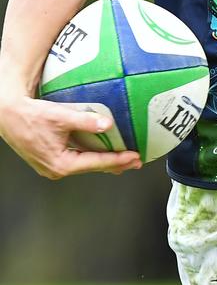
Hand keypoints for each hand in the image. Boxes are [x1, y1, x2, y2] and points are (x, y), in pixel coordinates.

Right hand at [0, 94, 141, 178]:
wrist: (8, 115)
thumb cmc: (30, 117)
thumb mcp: (61, 117)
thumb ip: (86, 121)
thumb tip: (108, 124)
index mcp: (61, 164)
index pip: (97, 163)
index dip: (118, 160)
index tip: (134, 158)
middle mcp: (57, 169)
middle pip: (93, 167)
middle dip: (115, 164)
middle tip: (135, 161)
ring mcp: (53, 165)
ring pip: (85, 164)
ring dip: (104, 160)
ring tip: (123, 157)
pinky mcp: (50, 157)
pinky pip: (76, 158)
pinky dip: (91, 155)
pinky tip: (100, 150)